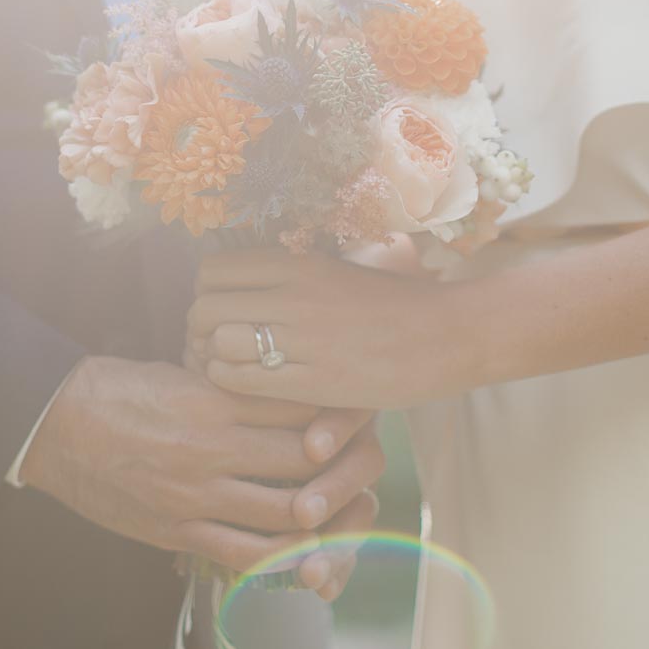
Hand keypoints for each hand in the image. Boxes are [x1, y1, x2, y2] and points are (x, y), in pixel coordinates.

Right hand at [20, 357, 385, 589]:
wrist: (52, 423)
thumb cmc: (117, 389)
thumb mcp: (181, 372)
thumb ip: (234, 389)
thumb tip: (286, 396)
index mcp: (215, 398)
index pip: (300, 405)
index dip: (337, 412)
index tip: (358, 415)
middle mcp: (213, 446)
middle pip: (306, 458)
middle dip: (343, 463)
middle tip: (365, 465)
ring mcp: (195, 493)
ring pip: (287, 512)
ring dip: (324, 515)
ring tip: (345, 511)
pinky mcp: (177, 529)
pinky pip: (243, 555)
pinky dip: (283, 558)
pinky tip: (306, 554)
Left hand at [188, 251, 482, 409]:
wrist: (448, 333)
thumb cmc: (393, 302)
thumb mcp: (336, 270)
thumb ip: (289, 273)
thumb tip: (242, 273)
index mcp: (296, 262)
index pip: (212, 271)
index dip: (205, 294)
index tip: (219, 311)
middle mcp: (292, 294)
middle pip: (204, 307)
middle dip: (200, 330)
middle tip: (214, 347)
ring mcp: (301, 337)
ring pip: (217, 343)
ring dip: (212, 359)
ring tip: (229, 368)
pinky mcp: (312, 380)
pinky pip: (240, 379)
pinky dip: (230, 383)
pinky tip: (248, 386)